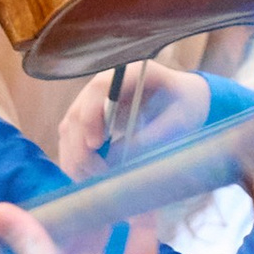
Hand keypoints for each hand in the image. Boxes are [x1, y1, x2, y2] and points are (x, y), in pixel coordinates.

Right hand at [56, 60, 212, 185]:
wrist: (183, 99)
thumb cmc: (184, 105)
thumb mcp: (176, 121)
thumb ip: (150, 137)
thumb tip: (115, 161)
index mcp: (129, 73)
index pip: (100, 88)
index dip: (92, 116)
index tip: (95, 145)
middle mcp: (104, 85)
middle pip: (77, 113)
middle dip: (81, 148)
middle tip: (100, 174)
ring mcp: (92, 102)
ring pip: (69, 129)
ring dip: (76, 158)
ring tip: (96, 180)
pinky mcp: (88, 120)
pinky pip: (71, 140)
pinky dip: (76, 160)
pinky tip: (91, 177)